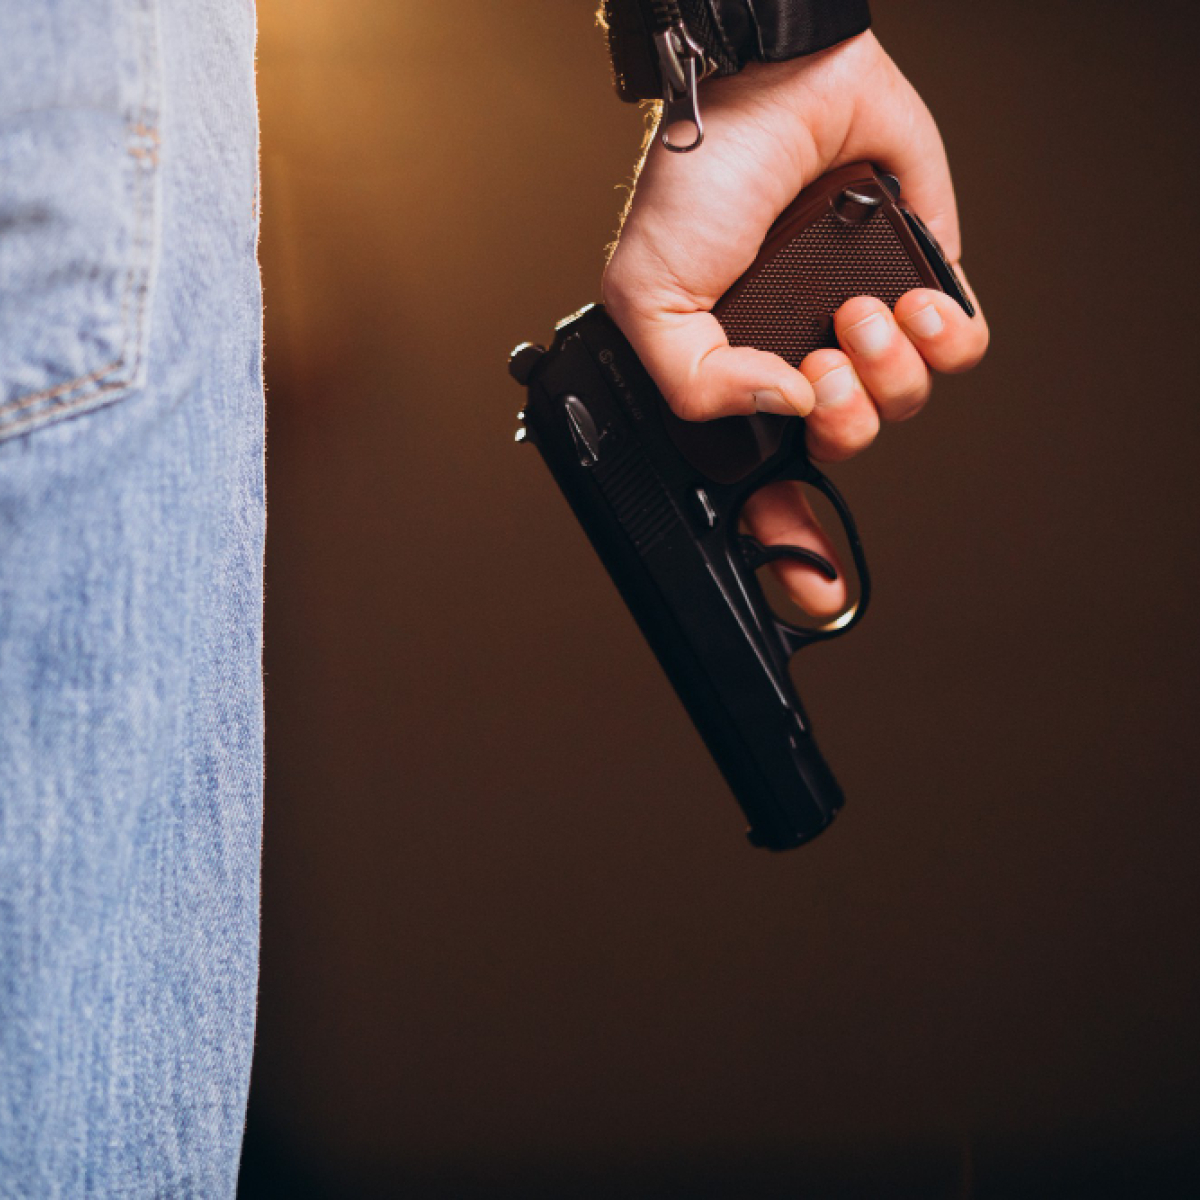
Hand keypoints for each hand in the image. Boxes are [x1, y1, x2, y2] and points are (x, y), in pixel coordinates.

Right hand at [602, 31, 988, 614]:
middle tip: (818, 369)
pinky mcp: (920, 285)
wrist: (775, 87)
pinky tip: (908, 302)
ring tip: (855, 315)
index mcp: (734, 381)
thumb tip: (785, 410)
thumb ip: (694, 382)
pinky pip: (957, 353)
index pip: (763, 485)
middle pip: (846, 451)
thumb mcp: (645, 296)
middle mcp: (798, 362)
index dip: (787, 546)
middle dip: (844, 422)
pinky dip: (943, 340)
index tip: (810, 592)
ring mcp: (860, 327)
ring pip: (904, 406)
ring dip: (887, 370)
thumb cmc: (699, 182)